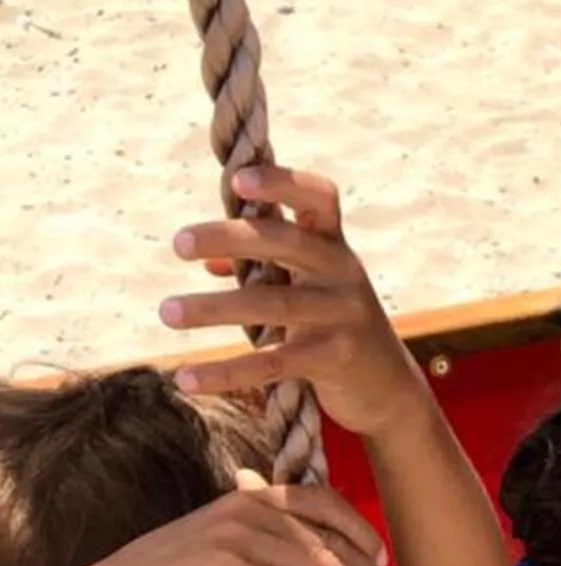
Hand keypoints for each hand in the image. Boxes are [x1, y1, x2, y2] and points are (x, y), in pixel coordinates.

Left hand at [162, 166, 426, 440]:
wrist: (387, 386)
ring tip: (167, 311)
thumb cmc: (332, 324)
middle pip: (285, 242)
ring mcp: (342, 316)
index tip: (237, 180)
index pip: (318, 197)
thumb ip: (263, 267)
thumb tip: (206, 260)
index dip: (281, 183)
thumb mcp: (305, 287)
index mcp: (333, 245)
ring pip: (272, 305)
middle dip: (230, 238)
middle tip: (178, 244)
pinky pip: (273, 363)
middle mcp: (342, 272)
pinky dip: (225, 371)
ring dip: (213, 308)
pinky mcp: (335, 359)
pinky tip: (185, 378)